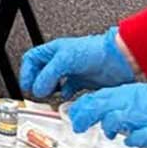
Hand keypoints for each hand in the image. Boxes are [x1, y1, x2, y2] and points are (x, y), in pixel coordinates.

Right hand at [22, 26, 137, 98]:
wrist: (119, 59)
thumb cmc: (95, 50)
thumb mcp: (65, 59)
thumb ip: (49, 74)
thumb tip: (38, 89)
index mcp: (54, 50)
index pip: (32, 60)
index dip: (27, 72)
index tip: (27, 85)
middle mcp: (62, 60)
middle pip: (41, 72)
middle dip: (37, 83)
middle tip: (37, 92)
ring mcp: (73, 71)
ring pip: (55, 83)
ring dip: (51, 90)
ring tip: (50, 95)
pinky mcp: (83, 82)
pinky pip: (69, 90)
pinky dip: (66, 95)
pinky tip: (67, 97)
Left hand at [66, 83, 146, 147]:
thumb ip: (128, 102)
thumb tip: (108, 109)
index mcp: (133, 93)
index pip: (99, 96)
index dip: (83, 105)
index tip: (74, 113)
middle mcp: (137, 102)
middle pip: (101, 106)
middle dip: (85, 116)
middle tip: (78, 126)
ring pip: (115, 119)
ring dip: (107, 127)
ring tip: (108, 133)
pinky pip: (138, 136)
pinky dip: (131, 139)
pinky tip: (131, 140)